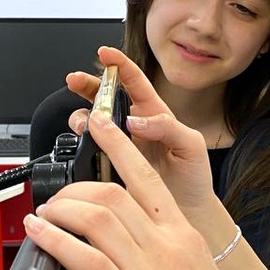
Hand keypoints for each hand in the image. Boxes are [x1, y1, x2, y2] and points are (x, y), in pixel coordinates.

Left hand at [22, 111, 268, 269]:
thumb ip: (166, 264)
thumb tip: (129, 262)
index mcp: (186, 239)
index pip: (147, 179)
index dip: (118, 147)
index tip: (100, 126)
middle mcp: (168, 246)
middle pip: (113, 191)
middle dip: (73, 185)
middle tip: (54, 194)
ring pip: (95, 216)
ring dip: (59, 209)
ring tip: (43, 215)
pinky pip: (85, 256)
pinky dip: (55, 240)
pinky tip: (40, 235)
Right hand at [67, 46, 218, 224]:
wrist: (190, 216)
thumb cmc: (195, 179)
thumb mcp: (191, 145)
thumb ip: (168, 127)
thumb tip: (136, 119)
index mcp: (154, 115)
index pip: (134, 82)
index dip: (118, 64)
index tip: (104, 53)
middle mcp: (132, 129)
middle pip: (103, 98)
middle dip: (86, 85)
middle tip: (74, 81)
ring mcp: (119, 148)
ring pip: (91, 124)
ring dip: (81, 118)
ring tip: (84, 124)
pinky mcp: (108, 169)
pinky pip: (87, 153)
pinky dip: (79, 147)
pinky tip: (82, 148)